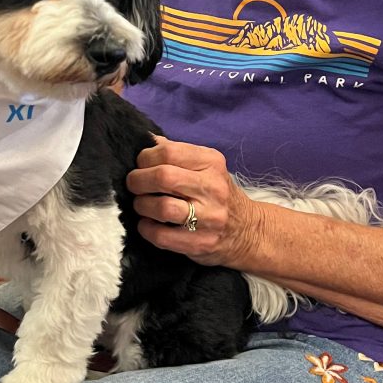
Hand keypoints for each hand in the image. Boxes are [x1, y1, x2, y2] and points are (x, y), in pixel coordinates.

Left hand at [125, 137, 262, 266]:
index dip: (145, 158)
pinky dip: (146, 228)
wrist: (249, 231)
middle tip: (134, 185)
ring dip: (141, 205)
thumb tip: (146, 139)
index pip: (168, 151)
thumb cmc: (217, 193)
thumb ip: (177, 153)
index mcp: (211, 162)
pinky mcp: (201, 243)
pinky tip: (147, 224)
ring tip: (141, 205)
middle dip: (138, 180)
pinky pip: (162, 236)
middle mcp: (212, 188)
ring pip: (162, 207)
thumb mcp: (206, 166)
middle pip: (163, 177)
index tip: (140, 165)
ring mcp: (209, 217)